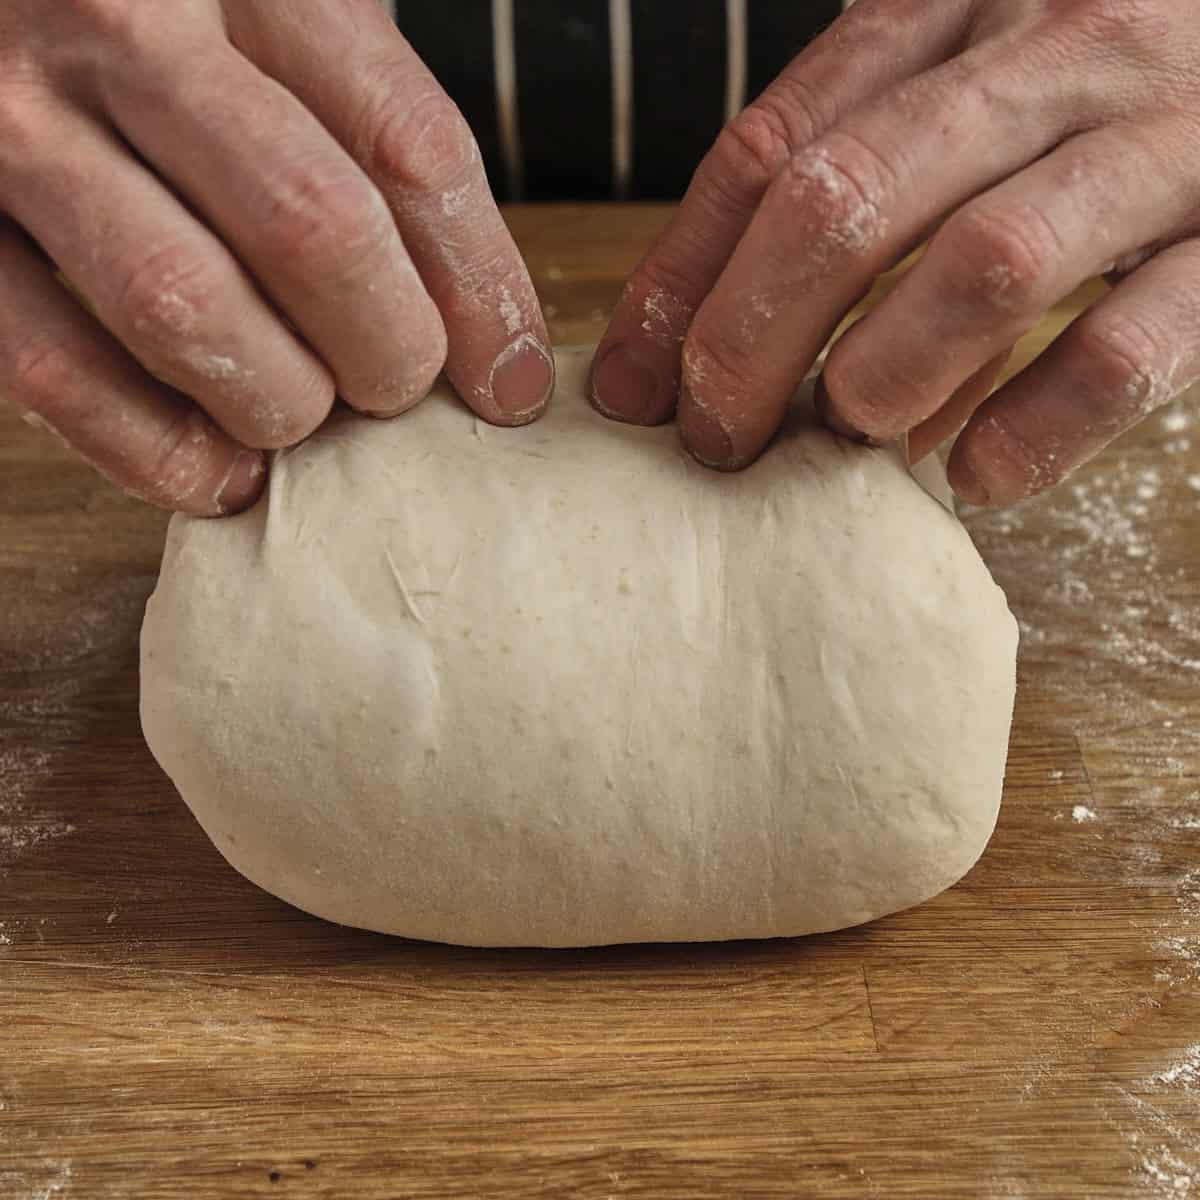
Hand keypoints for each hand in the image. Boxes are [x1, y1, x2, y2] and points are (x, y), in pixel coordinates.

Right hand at [0, 1, 550, 514]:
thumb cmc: (165, 7)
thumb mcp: (277, 7)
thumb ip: (364, 123)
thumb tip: (481, 331)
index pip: (407, 149)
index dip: (481, 290)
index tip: (510, 378)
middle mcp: (117, 22)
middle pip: (313, 230)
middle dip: (388, 351)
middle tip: (397, 387)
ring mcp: (13, 126)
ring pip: (187, 306)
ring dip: (280, 403)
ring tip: (308, 418)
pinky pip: (59, 366)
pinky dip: (158, 446)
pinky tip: (220, 468)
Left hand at [591, 0, 1199, 504]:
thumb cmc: (1098, 97)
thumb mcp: (968, 97)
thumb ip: (866, 188)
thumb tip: (739, 361)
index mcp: (954, 7)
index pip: (772, 146)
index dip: (680, 278)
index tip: (630, 389)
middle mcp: (1052, 49)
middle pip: (845, 198)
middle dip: (752, 340)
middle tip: (716, 438)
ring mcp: (1159, 138)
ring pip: (982, 261)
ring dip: (882, 374)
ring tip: (849, 436)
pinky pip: (1125, 350)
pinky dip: (1032, 430)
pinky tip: (976, 474)